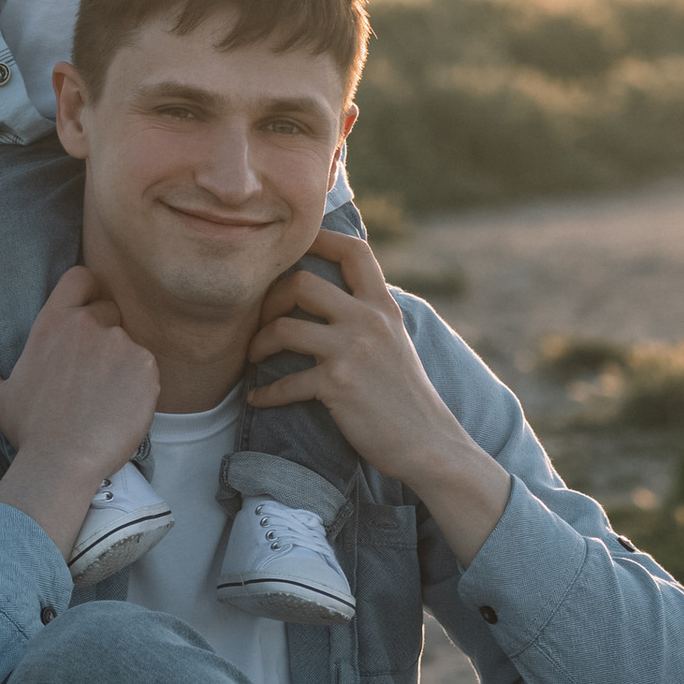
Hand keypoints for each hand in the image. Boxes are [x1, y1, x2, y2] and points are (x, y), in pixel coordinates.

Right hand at [0, 267, 160, 555]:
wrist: (64, 462)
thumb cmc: (29, 430)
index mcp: (53, 323)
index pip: (80, 278)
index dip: (88, 289)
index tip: (88, 308)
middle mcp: (88, 324)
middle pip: (109, 309)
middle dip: (105, 332)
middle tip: (96, 368)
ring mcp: (120, 343)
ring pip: (128, 341)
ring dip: (121, 360)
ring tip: (108, 395)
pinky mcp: (145, 366)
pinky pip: (146, 366)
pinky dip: (138, 382)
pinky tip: (123, 406)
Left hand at [248, 232, 511, 563]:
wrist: (430, 444)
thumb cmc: (408, 397)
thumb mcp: (396, 341)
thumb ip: (369, 316)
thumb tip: (336, 297)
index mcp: (384, 307)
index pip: (354, 250)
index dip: (318, 239)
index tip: (290, 247)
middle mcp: (369, 321)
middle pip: (302, 282)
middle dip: (270, 298)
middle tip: (261, 318)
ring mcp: (353, 352)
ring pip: (285, 327)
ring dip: (259, 343)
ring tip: (253, 356)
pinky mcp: (338, 386)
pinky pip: (286, 383)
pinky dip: (266, 393)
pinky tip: (258, 399)